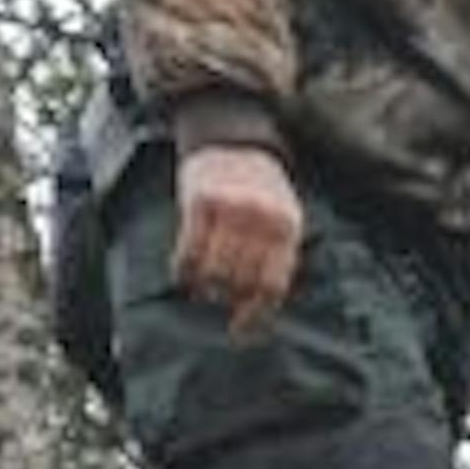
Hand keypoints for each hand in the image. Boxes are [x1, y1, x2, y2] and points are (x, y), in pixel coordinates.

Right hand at [173, 144, 304, 333]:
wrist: (234, 137)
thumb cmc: (260, 186)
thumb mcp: (283, 215)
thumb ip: (276, 253)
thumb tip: (260, 307)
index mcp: (287, 226)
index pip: (272, 284)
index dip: (255, 314)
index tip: (241, 331)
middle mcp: (260, 218)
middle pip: (241, 281)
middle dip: (228, 300)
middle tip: (217, 303)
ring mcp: (230, 209)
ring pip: (214, 271)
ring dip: (205, 288)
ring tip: (201, 290)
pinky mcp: (201, 200)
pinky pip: (189, 251)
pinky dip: (183, 270)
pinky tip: (182, 275)